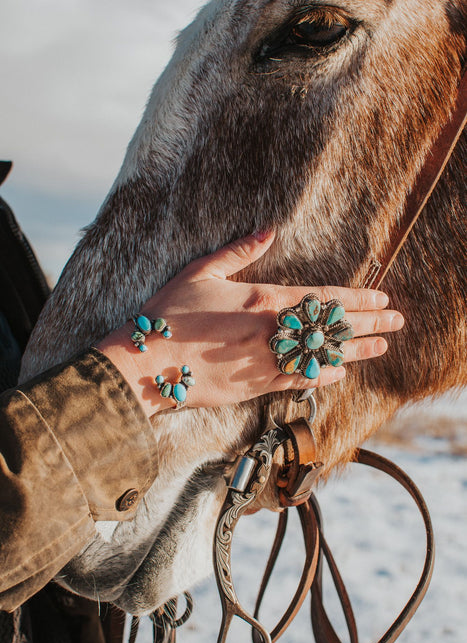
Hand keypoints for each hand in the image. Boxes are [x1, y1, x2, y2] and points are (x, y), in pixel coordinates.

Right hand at [98, 231, 403, 415]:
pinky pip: (298, 381)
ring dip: (355, 352)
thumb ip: (239, 251)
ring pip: (322, 357)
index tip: (383, 300)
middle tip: (397, 323)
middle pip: (331, 329)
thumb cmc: (169, 313)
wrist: (146, 363)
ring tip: (381, 348)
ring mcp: (265, 361)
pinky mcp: (255, 386)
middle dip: (368, 325)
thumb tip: (268, 229)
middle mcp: (271, 332)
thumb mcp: (201, 272)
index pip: (323, 300)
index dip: (357, 300)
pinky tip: (340, 375)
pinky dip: (322, 377)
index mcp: (262, 300)